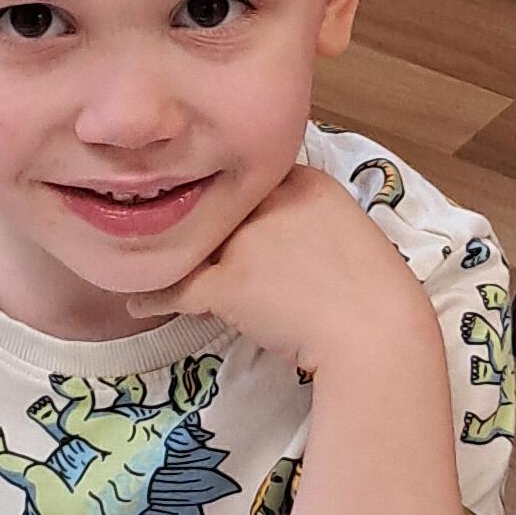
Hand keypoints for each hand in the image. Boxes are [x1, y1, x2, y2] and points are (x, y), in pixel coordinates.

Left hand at [151, 162, 434, 378]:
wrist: (376, 333)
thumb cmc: (376, 293)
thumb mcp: (350, 232)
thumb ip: (311, 222)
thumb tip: (282, 239)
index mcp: (308, 183)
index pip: (253, 180)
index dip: (236, 203)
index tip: (224, 221)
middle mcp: (272, 202)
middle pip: (220, 209)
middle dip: (203, 230)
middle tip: (181, 244)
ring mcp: (247, 241)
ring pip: (194, 244)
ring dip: (173, 258)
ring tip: (151, 267)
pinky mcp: (229, 282)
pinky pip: (178, 288)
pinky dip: (155, 298)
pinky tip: (139, 304)